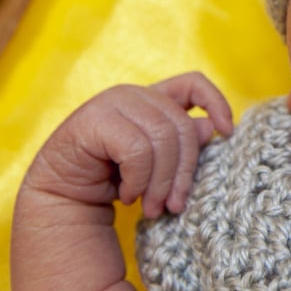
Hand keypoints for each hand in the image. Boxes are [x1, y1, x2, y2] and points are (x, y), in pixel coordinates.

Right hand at [22, 71, 233, 215]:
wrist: (63, 198)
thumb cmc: (115, 178)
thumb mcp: (158, 163)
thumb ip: (183, 142)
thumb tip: (210, 128)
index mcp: (153, 98)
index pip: (194, 83)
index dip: (216, 102)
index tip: (227, 132)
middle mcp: (135, 94)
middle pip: (182, 126)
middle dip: (183, 172)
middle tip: (175, 206)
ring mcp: (113, 102)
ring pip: (162, 140)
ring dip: (160, 183)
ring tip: (152, 207)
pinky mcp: (95, 119)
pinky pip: (137, 151)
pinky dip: (138, 180)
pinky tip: (127, 195)